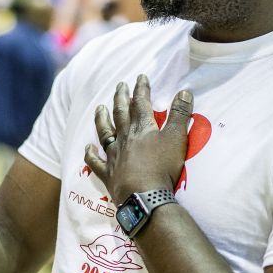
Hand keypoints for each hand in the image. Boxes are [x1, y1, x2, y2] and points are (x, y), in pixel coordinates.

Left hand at [84, 75, 192, 202]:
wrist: (144, 195)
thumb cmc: (162, 167)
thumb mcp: (177, 138)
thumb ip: (180, 114)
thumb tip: (184, 91)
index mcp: (142, 128)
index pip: (141, 103)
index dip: (141, 89)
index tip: (140, 77)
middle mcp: (124, 138)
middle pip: (120, 113)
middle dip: (121, 97)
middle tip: (120, 85)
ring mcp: (114, 155)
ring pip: (105, 132)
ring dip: (102, 118)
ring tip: (99, 107)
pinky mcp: (108, 173)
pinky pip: (96, 161)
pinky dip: (91, 154)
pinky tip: (88, 147)